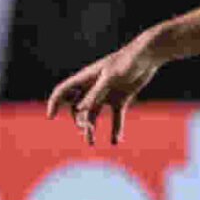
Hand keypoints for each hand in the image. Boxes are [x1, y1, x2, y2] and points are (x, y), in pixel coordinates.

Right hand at [44, 34, 161, 146]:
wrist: (148, 56)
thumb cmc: (127, 61)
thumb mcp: (110, 77)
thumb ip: (96, 93)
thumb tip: (80, 110)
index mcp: (86, 78)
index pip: (63, 91)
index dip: (54, 103)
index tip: (51, 117)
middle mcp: (94, 87)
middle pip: (78, 108)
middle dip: (78, 121)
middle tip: (87, 131)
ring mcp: (107, 93)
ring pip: (94, 115)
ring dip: (91, 128)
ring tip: (91, 143)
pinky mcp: (121, 98)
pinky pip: (115, 117)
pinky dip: (115, 129)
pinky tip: (115, 141)